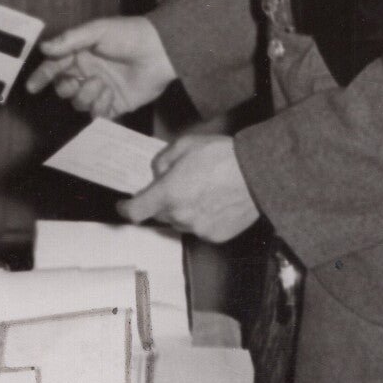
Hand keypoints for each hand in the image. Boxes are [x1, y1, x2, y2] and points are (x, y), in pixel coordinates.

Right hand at [27, 14, 174, 115]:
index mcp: (80, 54)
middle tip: (75, 81)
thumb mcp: (98, 30)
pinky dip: (100, 107)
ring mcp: (101, 89)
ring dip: (86, 96)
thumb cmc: (130, 34)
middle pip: (63, 89)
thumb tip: (44, 48)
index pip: (54, 67)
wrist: (161, 51)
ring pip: (79, 103)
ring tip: (102, 84)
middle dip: (65, 88)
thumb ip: (70, 40)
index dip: (42, 77)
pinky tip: (110, 95)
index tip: (33, 86)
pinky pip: (98, 114)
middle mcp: (88, 72)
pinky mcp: (115, 104)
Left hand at [123, 133, 259, 242]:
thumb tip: (157, 174)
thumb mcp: (185, 146)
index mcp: (168, 194)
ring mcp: (198, 229)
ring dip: (181, 211)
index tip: (124, 205)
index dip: (126, 208)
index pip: (135, 211)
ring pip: (179, 222)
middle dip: (161, 202)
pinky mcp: (215, 236)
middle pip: (159, 214)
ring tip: (200, 192)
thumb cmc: (223, 156)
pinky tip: (214, 203)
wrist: (259, 174)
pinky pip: (199, 229)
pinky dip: (200, 219)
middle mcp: (180, 215)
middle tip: (176, 186)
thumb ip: (162, 161)